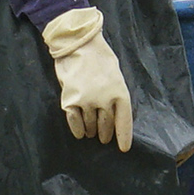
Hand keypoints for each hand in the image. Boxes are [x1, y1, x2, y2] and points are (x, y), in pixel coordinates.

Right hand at [42, 7, 132, 150]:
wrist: (79, 45)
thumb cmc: (100, 58)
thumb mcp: (115, 74)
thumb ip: (115, 93)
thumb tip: (114, 112)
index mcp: (120, 91)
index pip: (124, 119)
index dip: (124, 135)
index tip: (124, 149)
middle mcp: (104, 99)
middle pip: (106, 125)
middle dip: (105, 134)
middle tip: (104, 139)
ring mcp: (86, 101)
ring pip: (90, 125)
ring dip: (92, 131)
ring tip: (92, 133)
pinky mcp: (69, 101)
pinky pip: (74, 122)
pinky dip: (78, 130)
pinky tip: (80, 134)